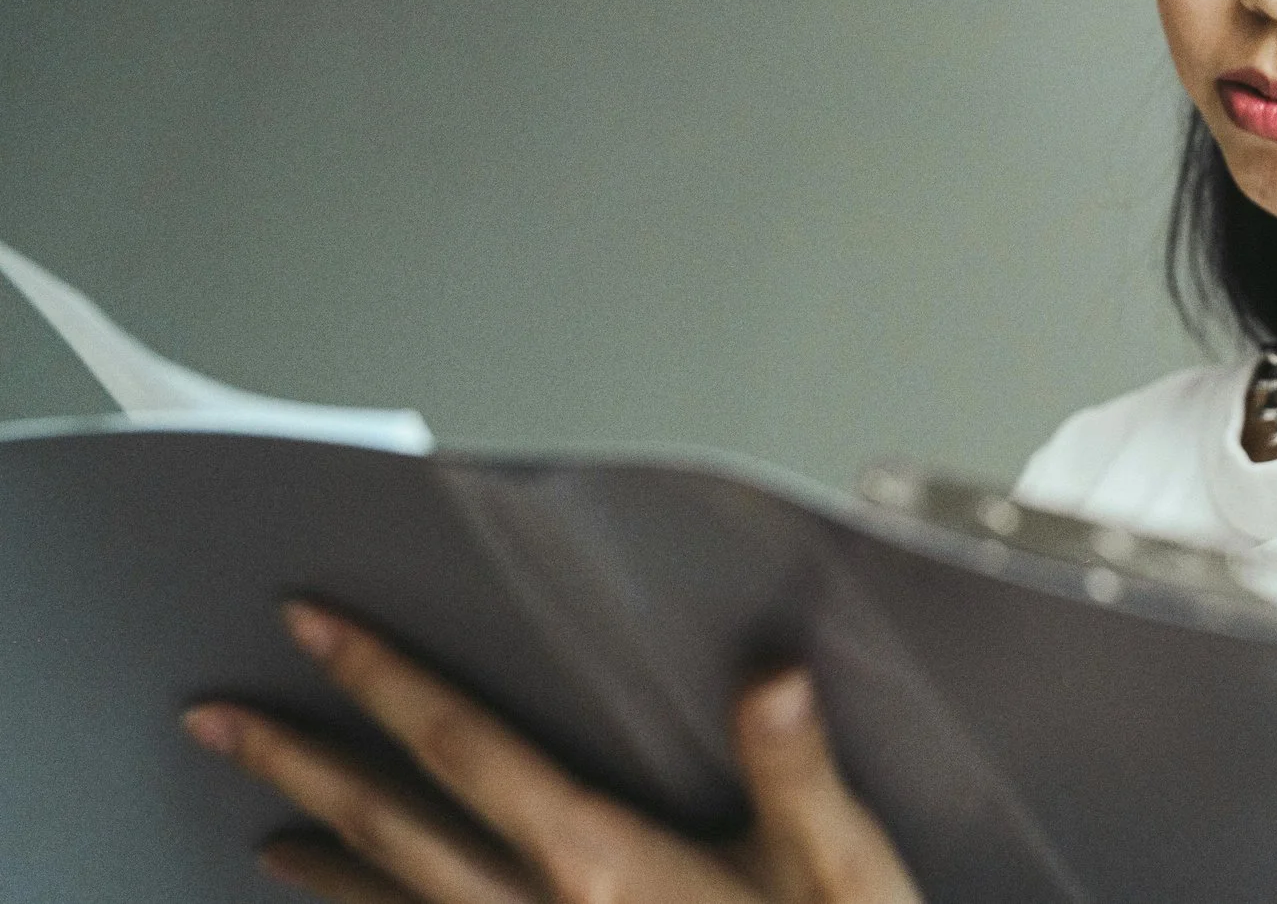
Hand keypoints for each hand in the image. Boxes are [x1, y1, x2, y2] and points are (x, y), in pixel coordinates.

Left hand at [181, 601, 920, 903]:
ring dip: (319, 859)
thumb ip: (796, 768)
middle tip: (218, 719)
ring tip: (258, 828)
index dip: (385, 681)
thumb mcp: (841, 866)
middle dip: (301, 764)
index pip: (466, 749)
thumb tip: (774, 673)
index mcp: (603, 865)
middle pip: (393, 826)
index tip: (317, 627)